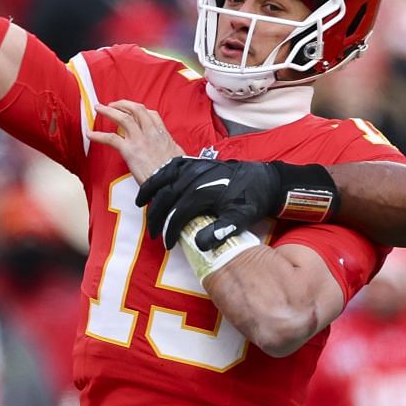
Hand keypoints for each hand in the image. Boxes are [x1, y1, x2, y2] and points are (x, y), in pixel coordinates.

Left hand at [87, 101, 186, 185]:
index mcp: (162, 133)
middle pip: (136, 110)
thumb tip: (173, 152)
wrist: (172, 180)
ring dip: (109, 111)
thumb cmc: (176, 172)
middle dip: (123, 104)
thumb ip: (171, 148)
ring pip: (123, 118)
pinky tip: (89, 134)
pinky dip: (98, 135)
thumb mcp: (178, 154)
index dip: (140, 110)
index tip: (133, 111)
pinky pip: (111, 138)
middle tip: (113, 104)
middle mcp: (150, 132)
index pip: (151, 114)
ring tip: (99, 108)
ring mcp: (139, 139)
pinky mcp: (129, 150)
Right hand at [136, 157, 282, 246]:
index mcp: (205, 192)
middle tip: (153, 234)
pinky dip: (160, 174)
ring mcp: (196, 166)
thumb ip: (221, 231)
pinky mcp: (197, 161)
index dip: (170, 231)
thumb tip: (199, 244)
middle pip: (167, 196)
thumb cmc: (252, 201)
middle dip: (156, 216)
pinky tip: (154, 183)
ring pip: (165, 176)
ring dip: (150, 190)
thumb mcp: (241, 218)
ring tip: (141, 204)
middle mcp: (197, 176)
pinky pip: (172, 165)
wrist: (265, 180)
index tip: (167, 244)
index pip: (178, 213)